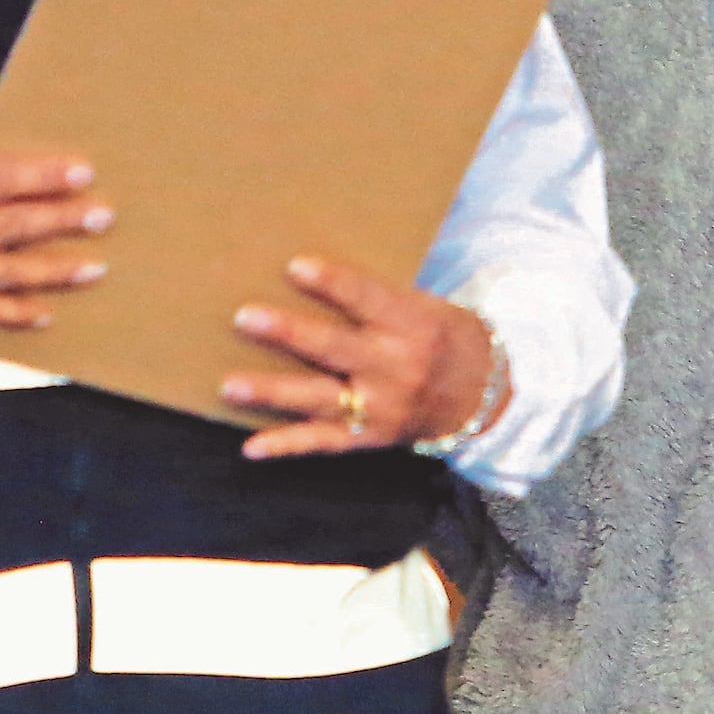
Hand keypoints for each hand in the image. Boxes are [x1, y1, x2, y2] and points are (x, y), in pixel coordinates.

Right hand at [0, 152, 108, 327]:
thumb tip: (2, 183)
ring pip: (0, 274)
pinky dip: (10, 315)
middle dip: (60, 221)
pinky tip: (45, 313)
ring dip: (50, 271)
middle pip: (7, 227)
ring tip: (93, 268)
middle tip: (103, 216)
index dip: (40, 177)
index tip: (82, 172)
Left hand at [222, 255, 495, 460]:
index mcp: (412, 325)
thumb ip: (374, 301)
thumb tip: (305, 277)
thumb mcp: (423, 307)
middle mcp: (396, 367)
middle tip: (245, 317)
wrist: (483, 395)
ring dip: (272, 392)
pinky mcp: (370, 438)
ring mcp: (382, 408)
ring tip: (230, 385)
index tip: (294, 266)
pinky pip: (324, 443)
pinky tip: (251, 448)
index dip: (333, 283)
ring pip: (320, 398)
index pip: (368, 299)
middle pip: (335, 348)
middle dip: (289, 333)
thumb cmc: (443, 337)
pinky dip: (286, 446)